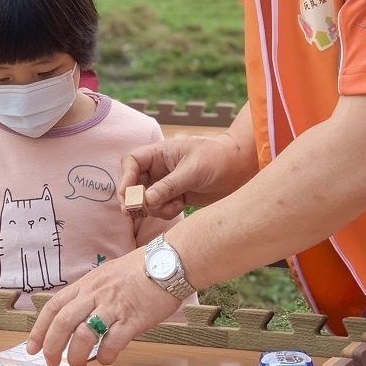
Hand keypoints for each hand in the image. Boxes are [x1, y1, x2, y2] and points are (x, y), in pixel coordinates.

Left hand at [24, 250, 179, 365]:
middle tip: (51, 362)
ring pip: (83, 336)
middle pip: (62, 323)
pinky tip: (107, 358)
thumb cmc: (142, 268)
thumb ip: (92, 293)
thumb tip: (80, 315)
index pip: (54, 306)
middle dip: (52, 347)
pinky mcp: (132, 319)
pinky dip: (106, 356)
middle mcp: (96, 294)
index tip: (33, 347)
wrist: (170, 261)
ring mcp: (113, 307)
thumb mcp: (108, 274)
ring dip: (76, 356)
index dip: (39, 329)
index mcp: (87, 283)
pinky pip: (112, 343)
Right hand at [120, 134, 251, 219]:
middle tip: (139, 210)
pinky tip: (180, 207)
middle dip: (135, 198)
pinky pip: (158, 208)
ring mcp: (165, 183)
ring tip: (173, 206)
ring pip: (145, 200)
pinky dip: (164, 212)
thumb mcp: (193, 170)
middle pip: (133, 184)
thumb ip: (169, 185)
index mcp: (160, 153)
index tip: (127, 195)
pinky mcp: (174, 197)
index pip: (132, 161)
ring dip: (153, 208)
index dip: (125, 178)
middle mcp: (159, 168)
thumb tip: (147, 200)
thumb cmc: (218, 159)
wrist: (239, 169)